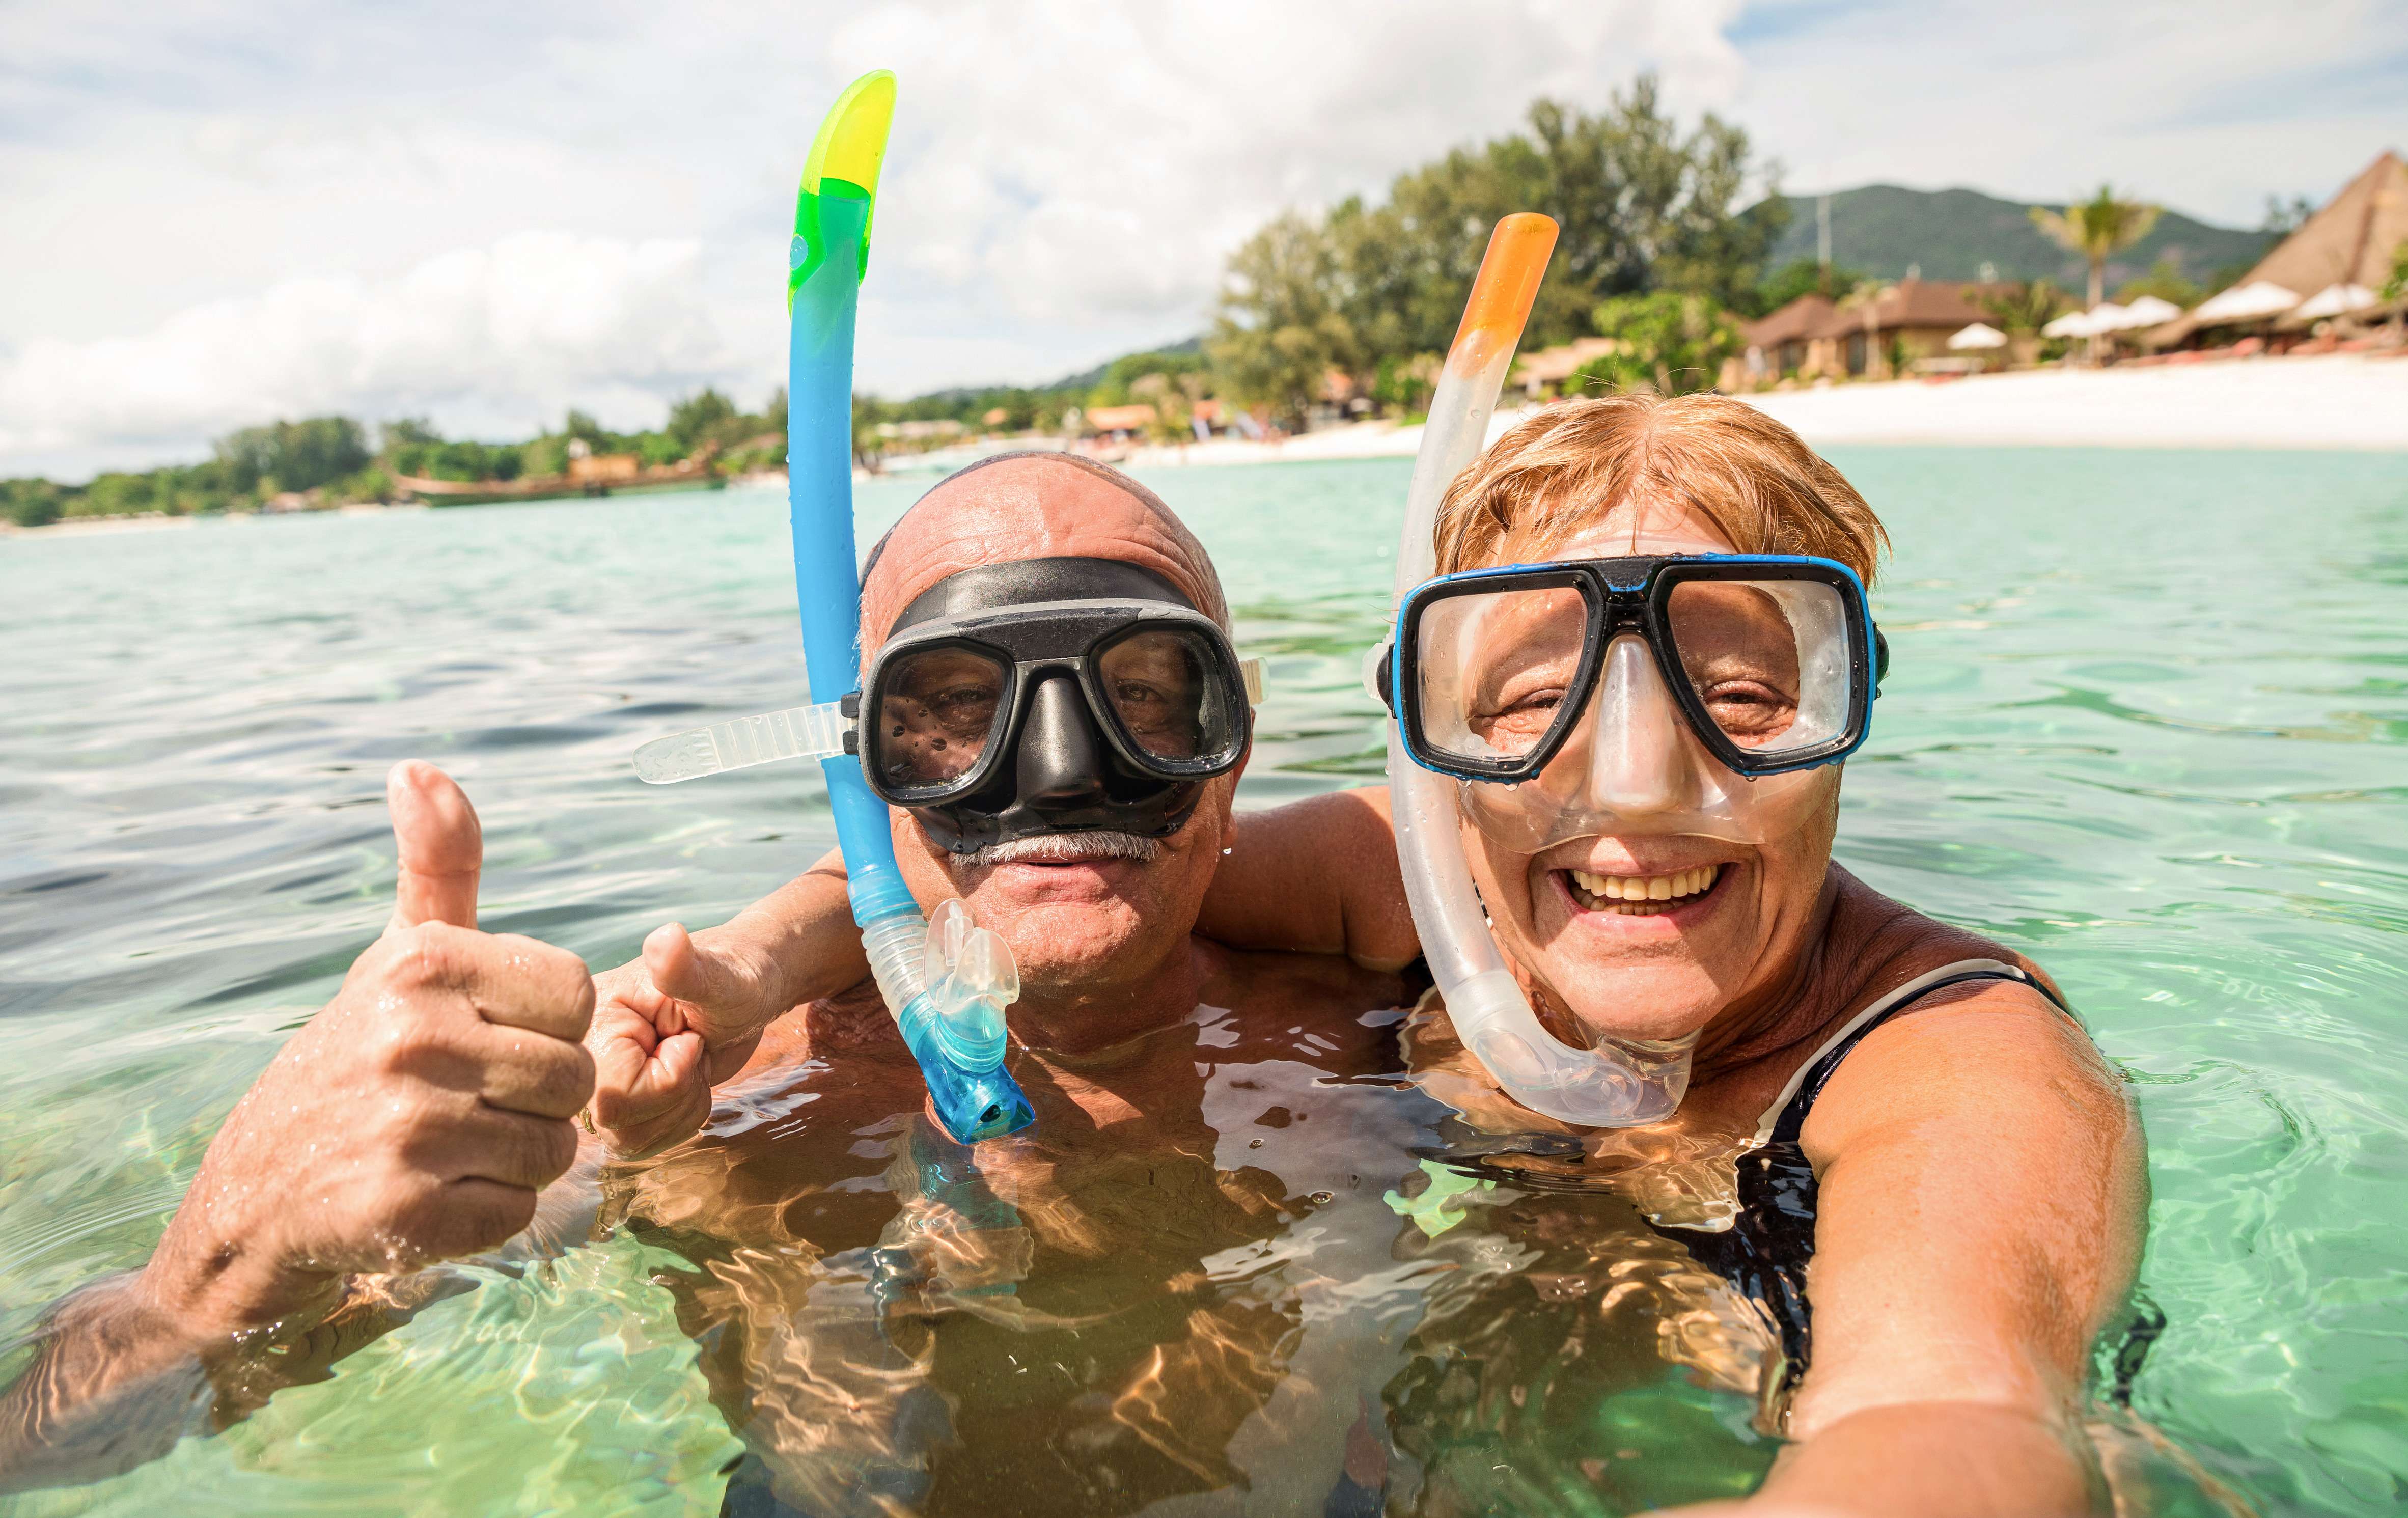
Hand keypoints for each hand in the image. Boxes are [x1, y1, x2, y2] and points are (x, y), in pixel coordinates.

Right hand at [138, 761, 594, 1340]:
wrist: (255, 1196)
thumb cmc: (358, 1060)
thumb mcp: (399, 956)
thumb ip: (438, 867)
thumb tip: (418, 768)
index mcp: (423, 965)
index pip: (576, 995)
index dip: (546, 1027)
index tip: (484, 1037)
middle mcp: (413, 1037)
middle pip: (574, 1080)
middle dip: (534, 1102)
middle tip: (463, 1104)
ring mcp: (408, 1128)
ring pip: (555, 1151)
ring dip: (514, 1161)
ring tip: (446, 1148)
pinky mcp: (407, 1211)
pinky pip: (518, 1214)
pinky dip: (487, 1216)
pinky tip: (428, 1196)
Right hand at [585, 923, 790, 1157]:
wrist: (744, 993)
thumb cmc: (736, 980)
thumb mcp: (719, 977)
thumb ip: (686, 968)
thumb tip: (665, 938)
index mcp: (591, 1018)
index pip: (613, 1094)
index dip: (669, 1077)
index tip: (688, 1037)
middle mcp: (584, 1053)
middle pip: (618, 1124)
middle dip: (676, 1095)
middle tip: (691, 1050)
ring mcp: (597, 1082)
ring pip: (629, 1140)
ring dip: (681, 1109)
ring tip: (690, 1063)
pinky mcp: (616, 1104)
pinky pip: (642, 1144)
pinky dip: (680, 1119)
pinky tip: (686, 1080)